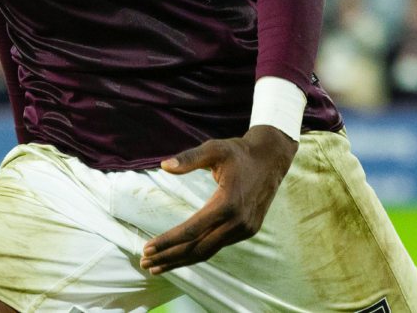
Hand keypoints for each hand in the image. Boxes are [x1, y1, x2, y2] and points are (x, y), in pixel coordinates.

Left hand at [139, 126, 296, 274]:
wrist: (271, 159)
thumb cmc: (239, 152)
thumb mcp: (214, 149)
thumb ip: (189, 158)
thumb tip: (164, 165)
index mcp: (227, 203)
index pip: (191, 230)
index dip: (167, 241)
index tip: (147, 248)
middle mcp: (237, 222)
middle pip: (198, 249)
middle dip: (169, 258)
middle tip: (145, 263)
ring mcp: (244, 229)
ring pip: (208, 252)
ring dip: (182, 260)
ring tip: (158, 266)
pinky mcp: (248, 231)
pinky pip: (218, 246)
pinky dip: (198, 253)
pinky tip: (182, 255)